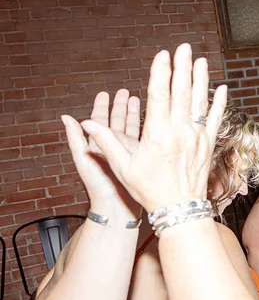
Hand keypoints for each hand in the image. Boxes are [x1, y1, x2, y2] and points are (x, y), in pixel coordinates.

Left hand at [61, 89, 141, 219]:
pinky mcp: (140, 160)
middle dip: (119, 106)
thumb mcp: (84, 159)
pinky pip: (143, 140)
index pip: (98, 121)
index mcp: (98, 145)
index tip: (104, 93)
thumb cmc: (98, 187)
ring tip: (137, 100)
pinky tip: (152, 121)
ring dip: (133, 114)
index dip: (101, 106)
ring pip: (131, 128)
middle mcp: (113, 148)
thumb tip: (66, 118)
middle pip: (116, 121)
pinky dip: (147, 128)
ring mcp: (127, 153)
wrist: (117, 207)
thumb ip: (75, 138)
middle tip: (124, 92)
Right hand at [81, 44, 226, 212]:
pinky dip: (219, 103)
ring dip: (200, 79)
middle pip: (181, 93)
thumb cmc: (149, 189)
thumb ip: (106, 143)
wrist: (180, 208)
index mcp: (157, 134)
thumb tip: (85, 124)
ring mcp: (196, 137)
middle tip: (182, 47)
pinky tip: (223, 88)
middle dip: (181, 67)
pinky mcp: (208, 144)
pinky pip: (215, 119)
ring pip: (199, 102)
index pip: (159, 96)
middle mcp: (179, 132)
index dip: (160, 73)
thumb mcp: (123, 167)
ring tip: (200, 59)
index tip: (161, 55)